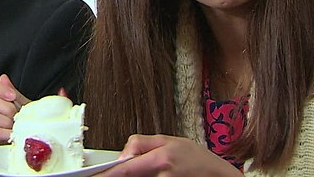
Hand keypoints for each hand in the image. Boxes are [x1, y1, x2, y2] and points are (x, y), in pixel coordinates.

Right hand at [0, 74, 29, 148]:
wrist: (33, 146)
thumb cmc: (28, 126)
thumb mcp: (25, 107)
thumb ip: (14, 92)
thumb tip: (3, 78)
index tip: (12, 96)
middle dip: (7, 107)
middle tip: (17, 115)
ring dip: (4, 120)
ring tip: (15, 126)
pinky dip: (3, 134)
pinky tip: (12, 135)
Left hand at [97, 135, 241, 176]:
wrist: (219, 175)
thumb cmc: (197, 158)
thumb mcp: (170, 140)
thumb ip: (142, 143)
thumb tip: (122, 154)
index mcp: (161, 159)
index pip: (125, 170)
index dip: (107, 174)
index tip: (94, 176)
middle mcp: (162, 176)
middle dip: (120, 174)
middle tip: (123, 169)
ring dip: (135, 176)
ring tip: (147, 169)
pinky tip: (149, 174)